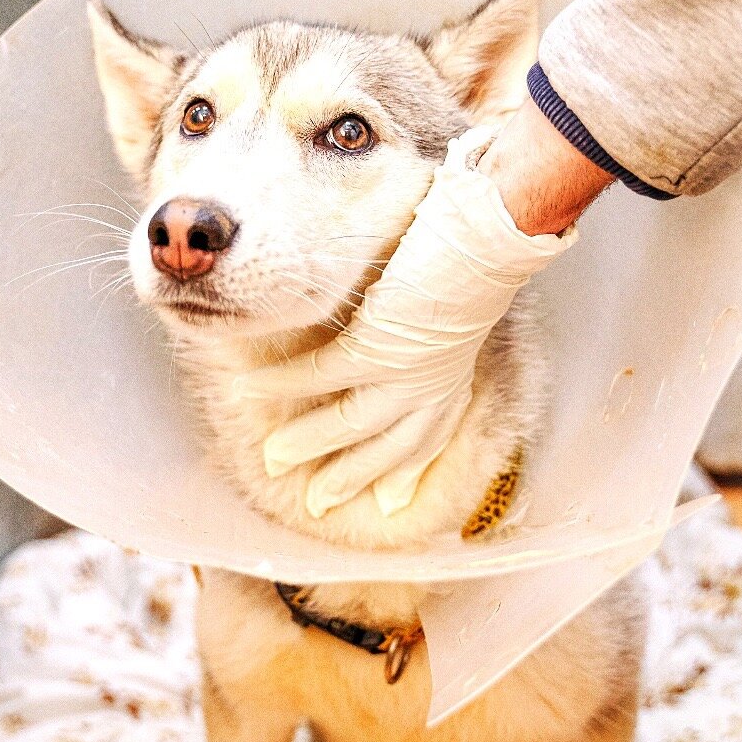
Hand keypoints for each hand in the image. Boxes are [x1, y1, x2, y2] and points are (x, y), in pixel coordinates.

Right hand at [235, 121, 589, 517]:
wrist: (487, 237)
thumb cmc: (473, 258)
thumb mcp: (453, 311)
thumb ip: (429, 332)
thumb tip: (405, 322)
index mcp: (451, 381)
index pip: (426, 441)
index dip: (405, 474)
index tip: (389, 503)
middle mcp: (431, 388)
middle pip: (384, 449)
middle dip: (348, 479)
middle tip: (317, 504)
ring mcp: (405, 373)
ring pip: (348, 425)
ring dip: (307, 444)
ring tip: (272, 459)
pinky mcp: (378, 349)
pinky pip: (320, 376)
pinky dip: (284, 384)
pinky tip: (254, 388)